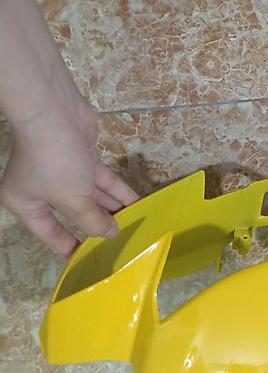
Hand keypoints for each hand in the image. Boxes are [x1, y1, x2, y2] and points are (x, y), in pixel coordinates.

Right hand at [0, 95, 138, 255]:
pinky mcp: (82, 157)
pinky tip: (136, 203)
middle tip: (121, 240)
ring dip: (113, 208)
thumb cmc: (55, 163)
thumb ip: (92, 221)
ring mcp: (64, 171)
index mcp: (26, 203)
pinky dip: (118, 190)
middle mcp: (42, 189)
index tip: (88, 260)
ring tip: (134, 224)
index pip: (49, 232)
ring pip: (92, 195)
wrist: (55, 112)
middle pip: (75, 213)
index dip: (69, 246)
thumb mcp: (74, 200)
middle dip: (98, 224)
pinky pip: (102, 180)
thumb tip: (109, 234)